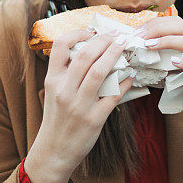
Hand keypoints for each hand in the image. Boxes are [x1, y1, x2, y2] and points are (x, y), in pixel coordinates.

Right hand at [25, 28, 133, 182]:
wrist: (54, 151)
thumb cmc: (57, 118)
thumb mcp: (54, 91)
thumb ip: (66, 72)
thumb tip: (91, 49)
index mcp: (52, 80)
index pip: (61, 45)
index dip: (79, 33)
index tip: (92, 31)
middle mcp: (64, 90)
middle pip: (86, 54)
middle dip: (104, 40)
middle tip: (117, 35)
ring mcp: (79, 105)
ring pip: (100, 72)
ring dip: (116, 55)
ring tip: (125, 47)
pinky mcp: (94, 119)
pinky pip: (113, 95)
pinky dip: (124, 82)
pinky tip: (130, 75)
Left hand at [136, 16, 182, 139]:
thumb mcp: (178, 75)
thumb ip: (166, 65)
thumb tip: (141, 59)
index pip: (177, 24)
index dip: (156, 24)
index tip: (138, 31)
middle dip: (159, 28)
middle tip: (139, 35)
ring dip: (169, 41)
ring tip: (150, 45)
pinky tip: (173, 62)